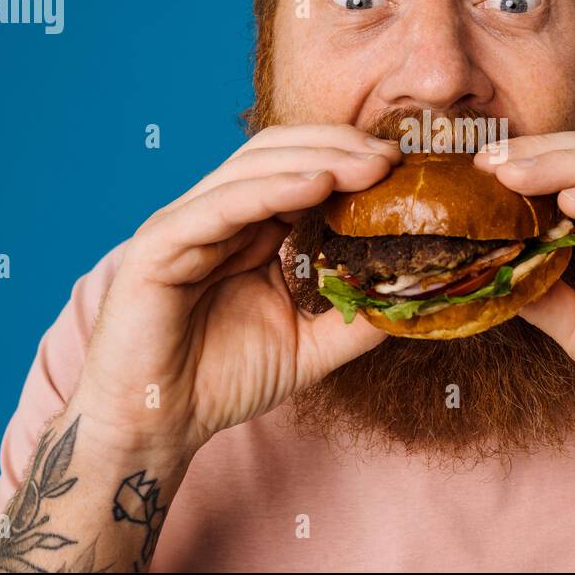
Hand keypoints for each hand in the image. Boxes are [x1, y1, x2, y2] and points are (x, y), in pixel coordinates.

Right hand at [74, 124, 400, 455]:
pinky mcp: (160, 246)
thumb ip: (358, 316)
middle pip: (281, 154)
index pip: (302, 168)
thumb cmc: (224, 381)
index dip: (353, 160)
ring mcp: (186, 224)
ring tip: (370, 166)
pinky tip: (318, 186)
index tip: (405, 168)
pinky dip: (271, 190)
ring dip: (317, 160)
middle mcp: (219, 215)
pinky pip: (220, 207)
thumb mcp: (312, 346)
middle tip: (395, 158)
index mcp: (251, 228)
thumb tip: (417, 294)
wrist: (157, 426)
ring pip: (253, 169)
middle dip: (342, 148)